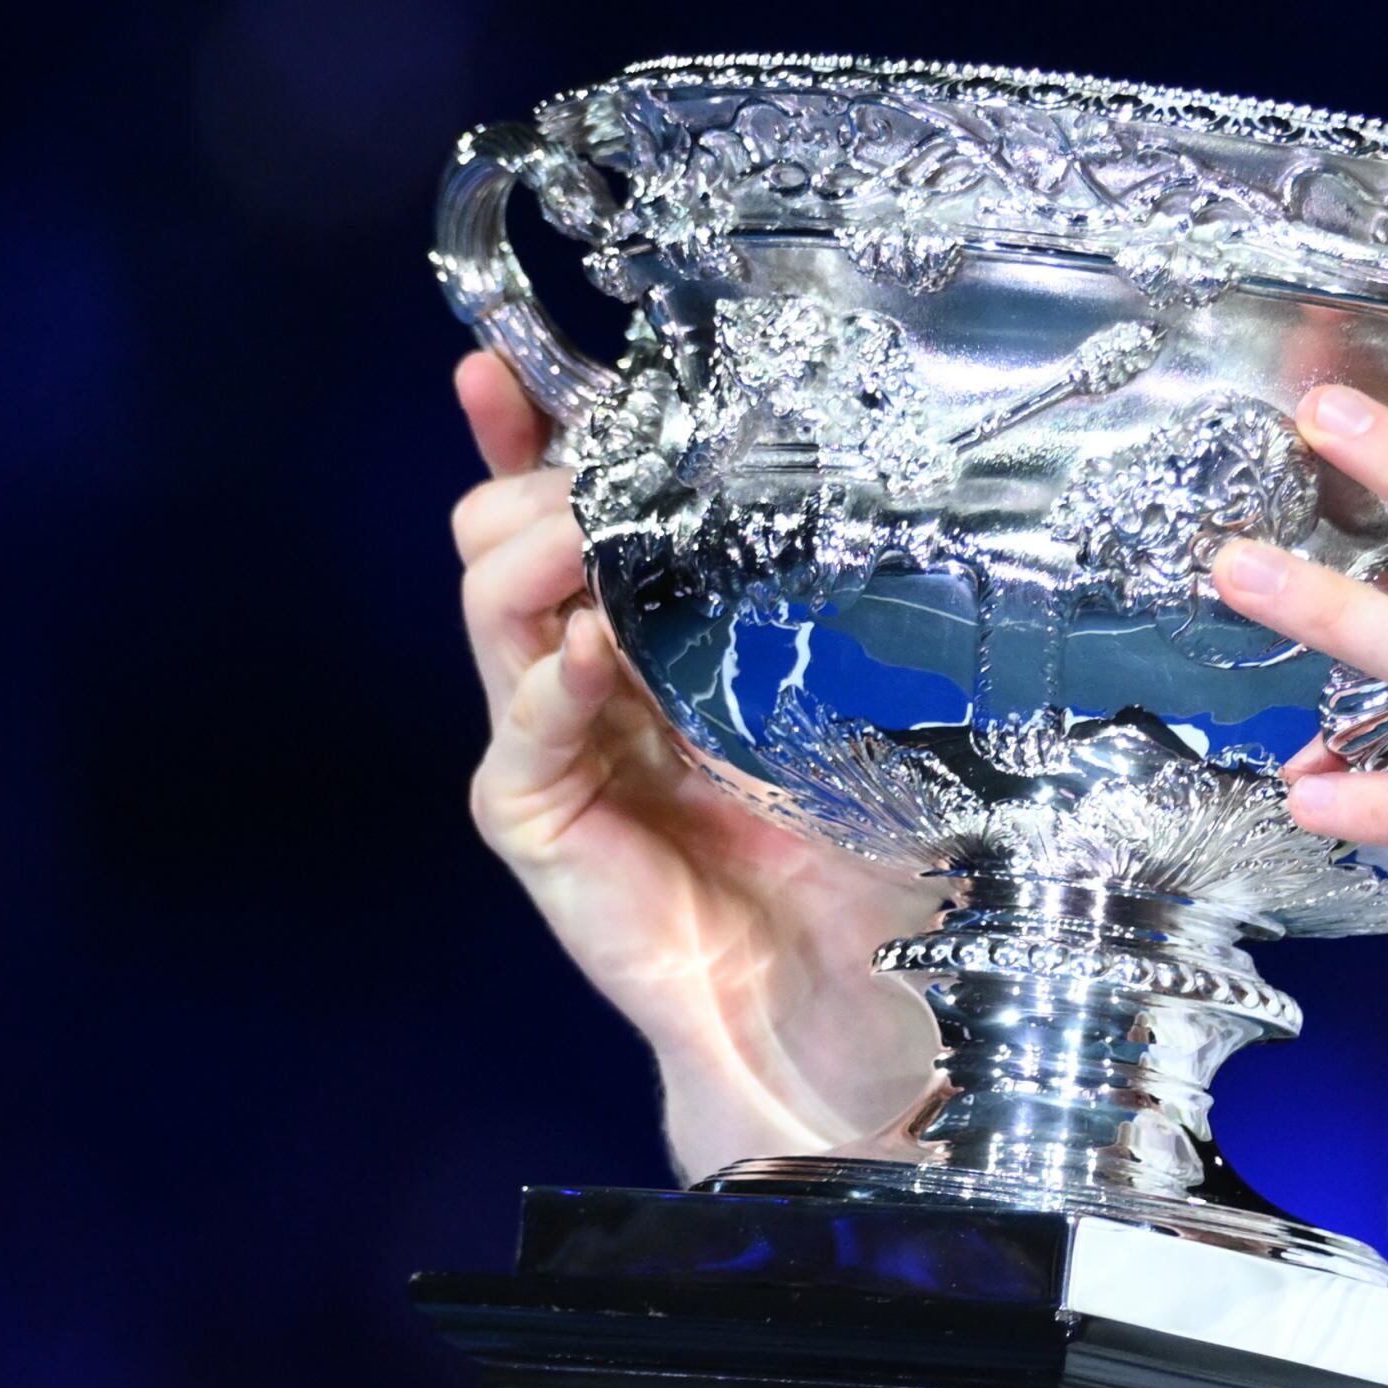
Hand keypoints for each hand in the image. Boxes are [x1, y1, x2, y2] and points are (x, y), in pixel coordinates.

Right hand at [451, 350, 947, 1177]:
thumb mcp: (882, 708)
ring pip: (494, 612)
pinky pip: (521, 736)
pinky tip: (593, 651)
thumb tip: (893, 495)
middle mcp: (601, 680)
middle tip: (599, 463)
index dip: (539, 435)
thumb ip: (852, 617)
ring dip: (536, 555)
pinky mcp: (543, 825)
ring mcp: (561, 748)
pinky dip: (552, 683)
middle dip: (539, 481)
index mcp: (672, 636)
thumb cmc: (879, 866)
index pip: (582, 512)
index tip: (505, 366)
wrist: (856, 1020)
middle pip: (507, 539)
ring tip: (588, 530)